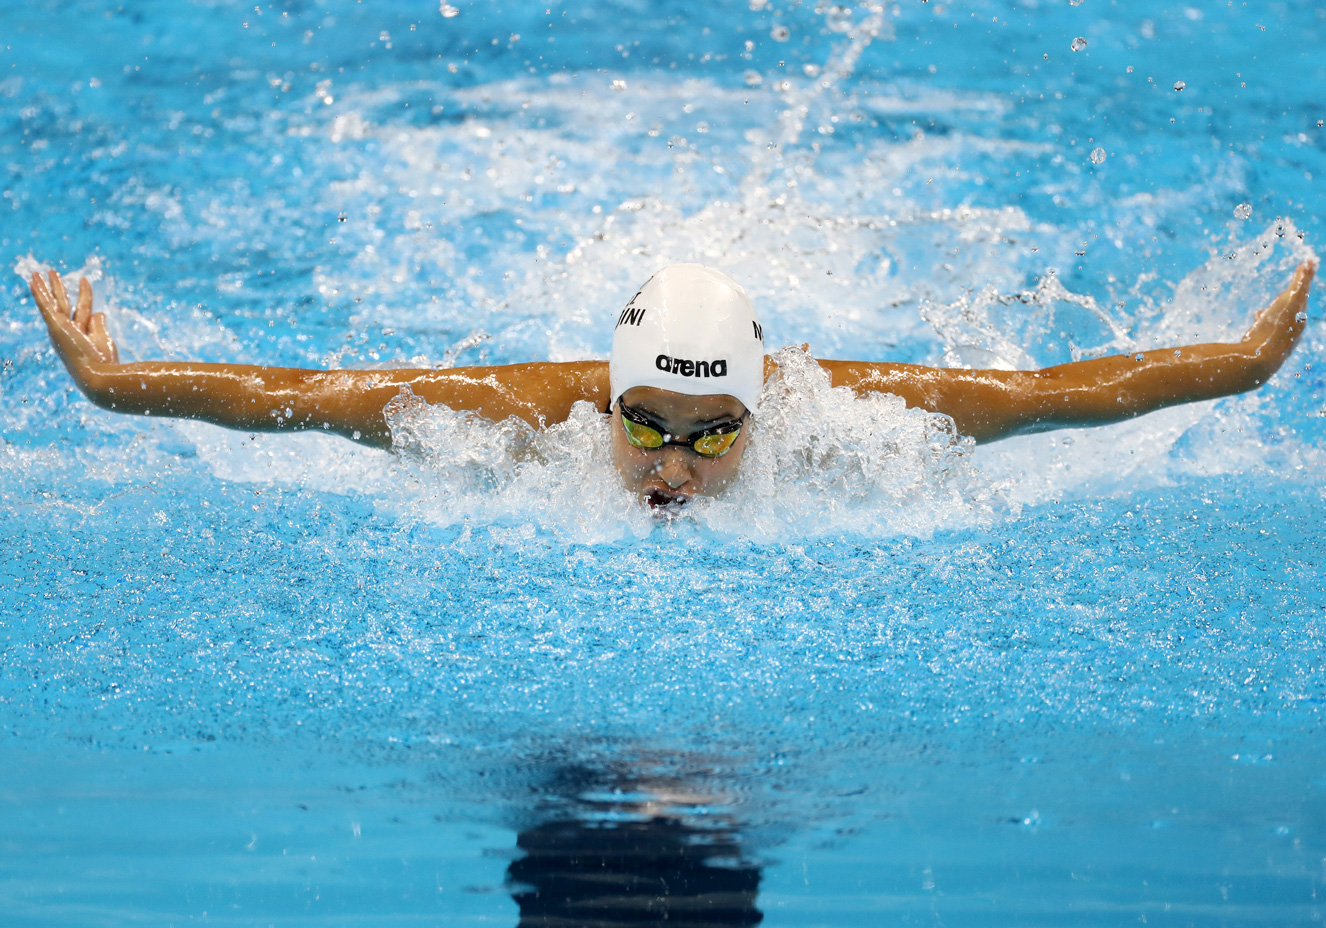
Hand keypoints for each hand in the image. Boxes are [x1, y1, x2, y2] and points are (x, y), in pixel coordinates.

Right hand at [30, 270, 119, 389]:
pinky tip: (34, 281)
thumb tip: (99, 312)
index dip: (85, 294)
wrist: (97, 376)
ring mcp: (60, 329)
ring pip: (54, 302)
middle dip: (57, 288)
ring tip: (42, 272)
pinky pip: (46, 305)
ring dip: (48, 286)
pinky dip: (40, 293)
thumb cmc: (103, 363)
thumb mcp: (103, 340)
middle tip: (51, 273)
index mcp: (80, 336)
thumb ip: (98, 325)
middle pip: (63, 304)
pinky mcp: (55, 326)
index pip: (83, 310)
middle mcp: (67, 332)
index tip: (85, 280)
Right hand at [1241, 260, 1314, 369]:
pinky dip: (1260, 323)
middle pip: (1291, 312)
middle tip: (1290, 288)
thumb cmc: (1275, 329)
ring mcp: (1275, 342)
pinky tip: (1254, 320)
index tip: (1303, 269)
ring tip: (1264, 310)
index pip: (1302, 297)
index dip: (1302, 282)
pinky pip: (1262, 332)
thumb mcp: (1290, 300)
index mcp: (1299, 321)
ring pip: (1275, 323)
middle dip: (1289, 300)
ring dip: (1272, 314)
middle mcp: (1291, 333)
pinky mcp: (1260, 348)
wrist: (1257, 362)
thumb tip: (1309, 262)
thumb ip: (1300, 281)